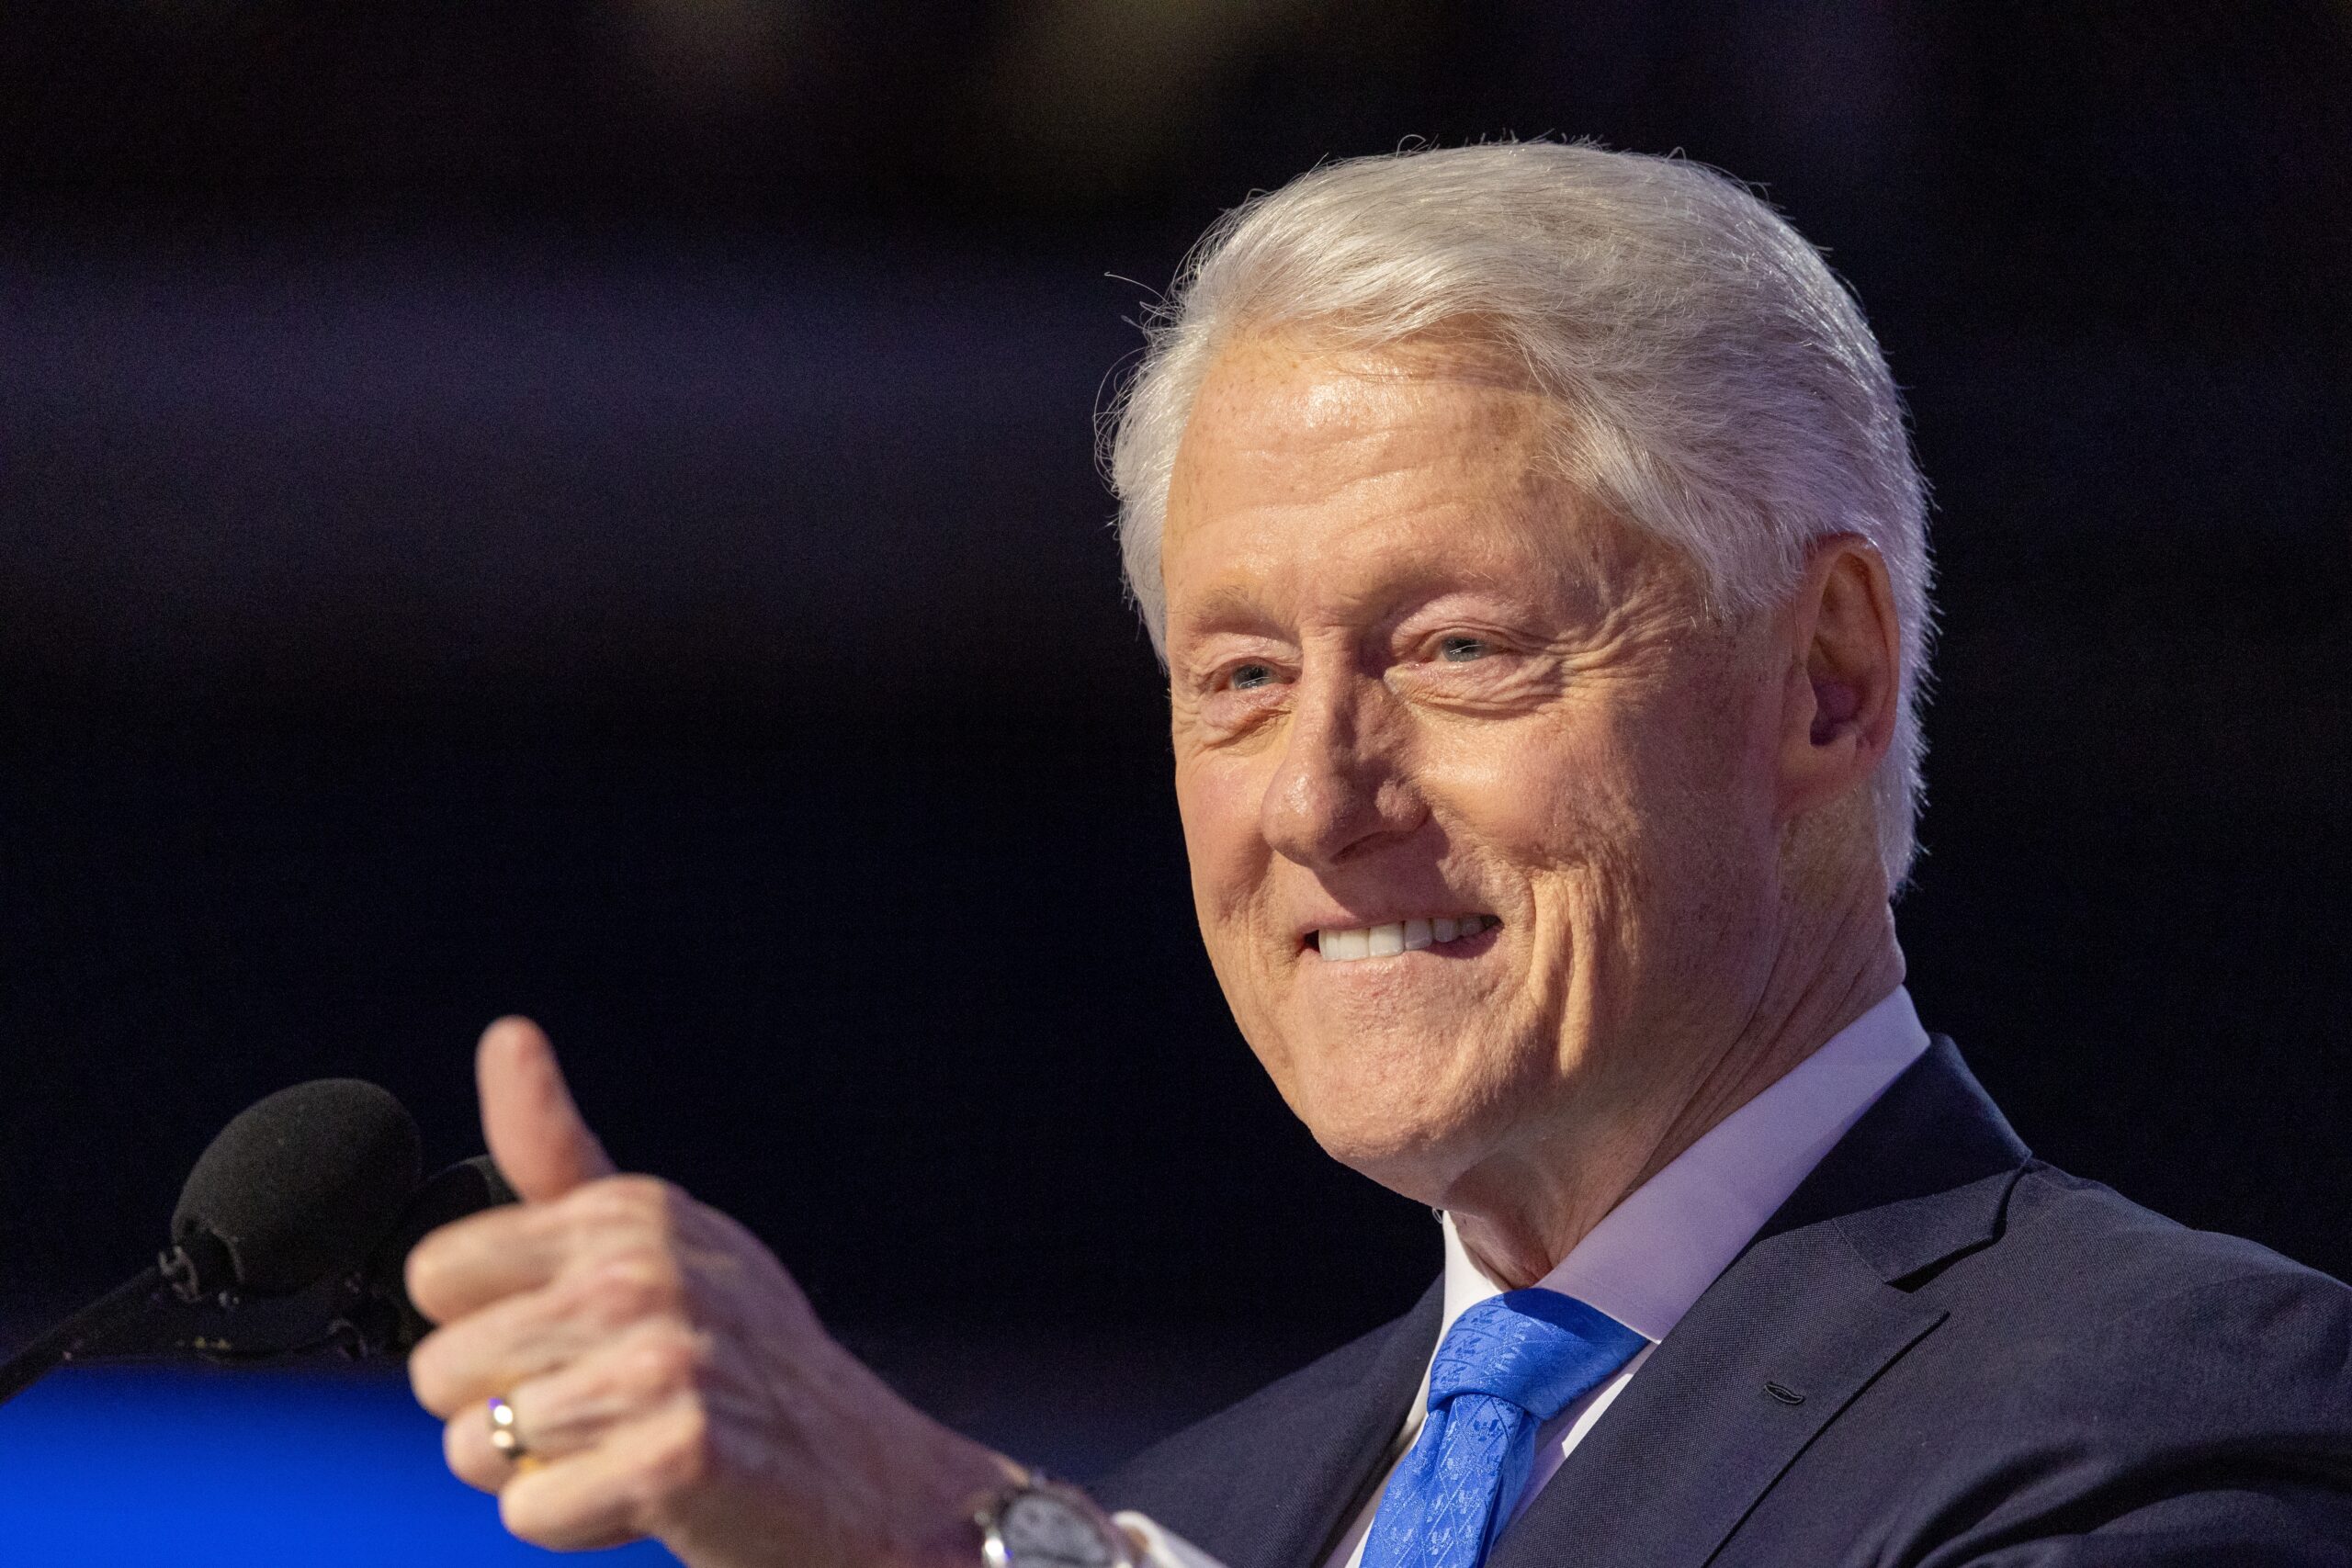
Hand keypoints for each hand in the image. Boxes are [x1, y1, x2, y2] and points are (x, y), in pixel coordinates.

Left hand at [406, 1017, 1012, 1565]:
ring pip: (473, 1448)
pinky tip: (645, 1497)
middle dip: (500, 1410)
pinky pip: (529, 1512)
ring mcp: (664, 1364)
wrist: (863, 1473)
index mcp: (628, 1213)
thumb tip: (507, 1033)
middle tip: (602, 1406)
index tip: (564, 1337)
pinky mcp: (677, 1456)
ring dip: (538, 1474)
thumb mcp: (660, 1234)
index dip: (486, 1323)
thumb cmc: (743, 1353)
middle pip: (440, 1370)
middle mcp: (644, 1274)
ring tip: (625, 1448)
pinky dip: (575, 1524)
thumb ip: (557, 1149)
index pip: (437, 1275)